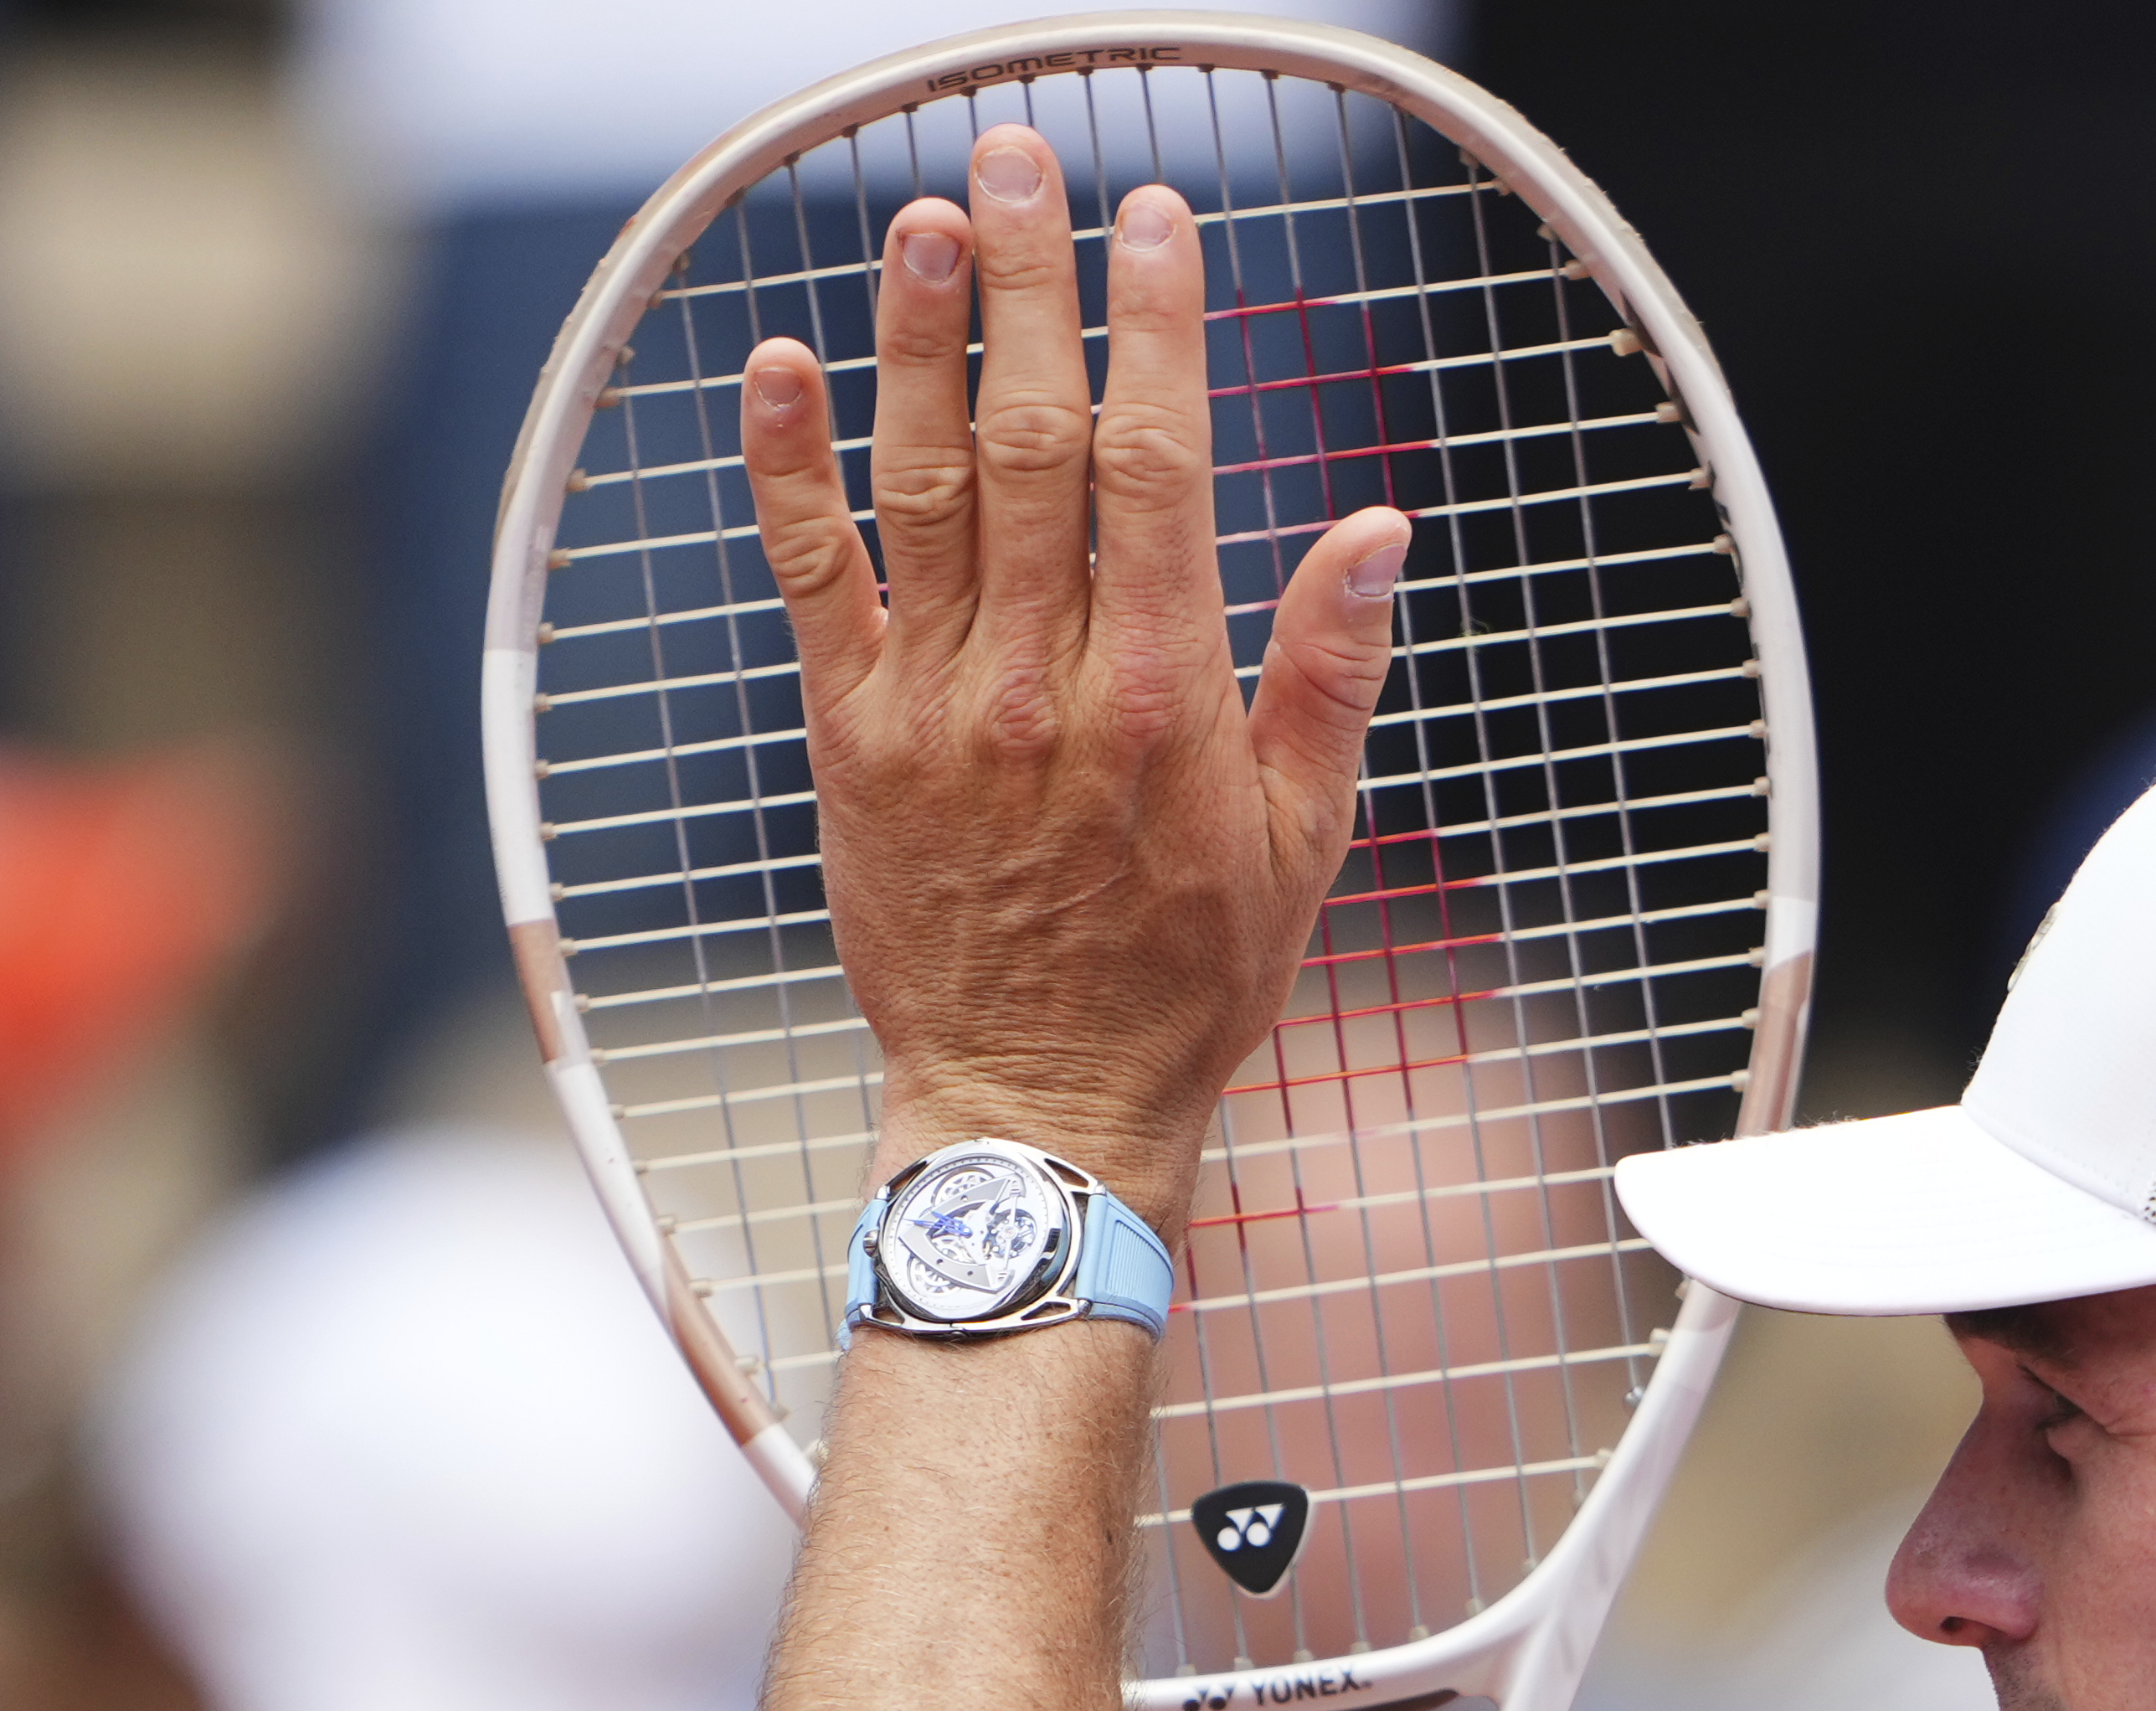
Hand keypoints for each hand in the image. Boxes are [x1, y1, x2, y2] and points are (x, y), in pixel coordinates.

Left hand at [741, 127, 1410, 1222]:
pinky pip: (812, 581)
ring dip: (920, 342)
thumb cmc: (1187, 979)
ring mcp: (936, 705)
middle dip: (1031, 286)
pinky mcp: (851, 739)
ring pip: (925, 486)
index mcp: (1168, 695)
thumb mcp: (1305, 839)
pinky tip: (777, 368)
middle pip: (1036, 441)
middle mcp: (1045, 681)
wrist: (1040, 1106)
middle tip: (1018, 159)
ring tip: (922, 220)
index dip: (1156, 329)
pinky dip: (789, 472)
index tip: (1156, 221)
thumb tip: (1378, 526)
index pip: (1160, 466)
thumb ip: (1330, 671)